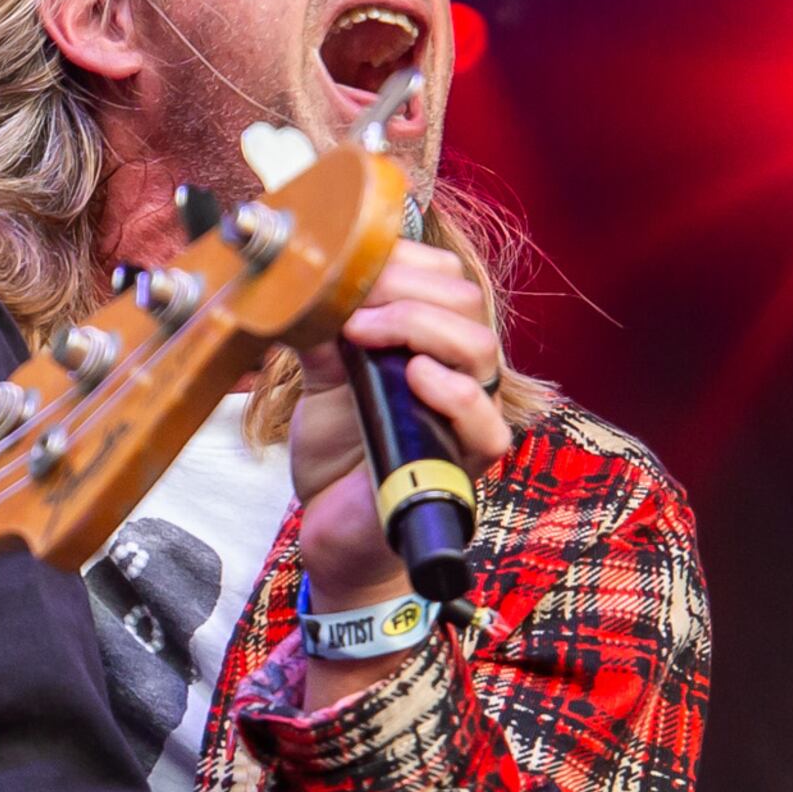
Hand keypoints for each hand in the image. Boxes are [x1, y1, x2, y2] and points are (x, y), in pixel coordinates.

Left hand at [286, 239, 509, 619]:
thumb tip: (306, 288)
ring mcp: (467, 416)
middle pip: (465, 300)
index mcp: (430, 342)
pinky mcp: (465, 463)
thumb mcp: (320, 382)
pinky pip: (486, 423)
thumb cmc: (338, 456)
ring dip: (420, 327)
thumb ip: (321, 337)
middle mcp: (458, 370)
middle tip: (351, 303)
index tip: (346, 270)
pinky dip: (454, 392)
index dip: (400, 262)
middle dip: (404, 287)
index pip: (442, 278)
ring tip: (367, 332)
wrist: (331, 529)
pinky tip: (415, 377)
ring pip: (480, 347)